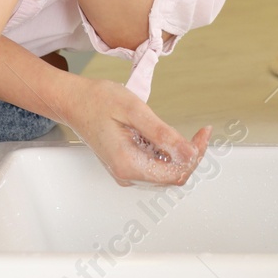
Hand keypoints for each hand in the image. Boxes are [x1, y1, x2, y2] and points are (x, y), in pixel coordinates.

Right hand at [60, 76, 211, 186]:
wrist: (74, 102)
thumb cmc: (98, 101)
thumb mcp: (134, 110)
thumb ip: (162, 134)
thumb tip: (189, 153)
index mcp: (129, 164)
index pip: (175, 173)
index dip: (195, 155)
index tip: (204, 132)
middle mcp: (127, 175)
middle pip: (172, 176)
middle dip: (190, 155)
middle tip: (200, 132)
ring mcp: (126, 172)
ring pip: (165, 173)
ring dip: (180, 155)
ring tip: (184, 133)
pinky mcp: (125, 165)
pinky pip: (154, 166)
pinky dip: (167, 153)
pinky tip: (165, 136)